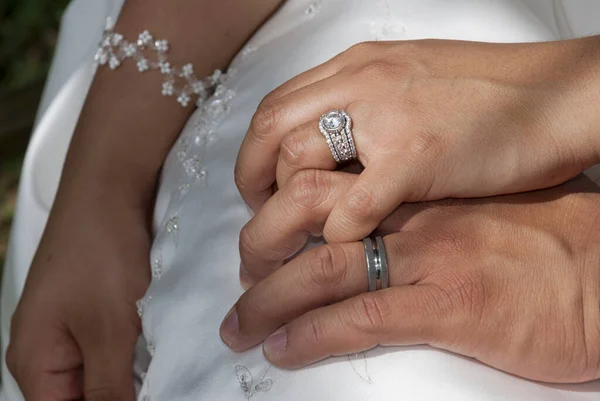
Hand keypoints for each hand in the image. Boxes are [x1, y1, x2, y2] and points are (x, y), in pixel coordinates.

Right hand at [7, 202, 149, 400]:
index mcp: (35, 362)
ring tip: (164, 368)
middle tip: (163, 383)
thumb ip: (110, 389)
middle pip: (84, 396)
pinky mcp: (93, 306)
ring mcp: (70, 325)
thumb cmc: (99, 250)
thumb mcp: (109, 331)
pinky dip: (136, 349)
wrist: (110, 187)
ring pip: (103, 370)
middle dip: (124, 394)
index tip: (151, 398)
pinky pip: (112, 344)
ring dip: (133, 374)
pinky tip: (159, 346)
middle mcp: (46, 347)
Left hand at [223, 175, 599, 382]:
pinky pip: (360, 318)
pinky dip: (310, 334)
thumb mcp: (475, 210)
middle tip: (242, 276)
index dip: (281, 205)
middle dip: (261, 244)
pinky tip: (281, 348)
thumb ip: (423, 214)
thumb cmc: (547, 242)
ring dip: (269, 299)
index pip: (329, 182)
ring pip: (322, 269)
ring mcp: (428, 260)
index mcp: (418, 191)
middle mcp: (413, 217)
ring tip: (239, 324)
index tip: (264, 234)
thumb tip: (380, 228)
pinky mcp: (447, 306)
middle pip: (310, 214)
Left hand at [235, 36, 599, 242]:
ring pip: (298, 163)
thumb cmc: (489, 92)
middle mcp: (362, 83)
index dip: (256, 153)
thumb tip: (331, 137)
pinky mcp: (417, 156)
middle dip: (252, 182)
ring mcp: (387, 117)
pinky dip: (339, 231)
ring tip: (289, 244)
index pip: (277, 107)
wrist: (555, 93)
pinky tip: (342, 247)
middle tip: (260, 221)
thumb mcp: (410, 81)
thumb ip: (364, 103)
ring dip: (284, 213)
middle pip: (271, 132)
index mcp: (358, 67)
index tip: (260, 187)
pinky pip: (355, 202)